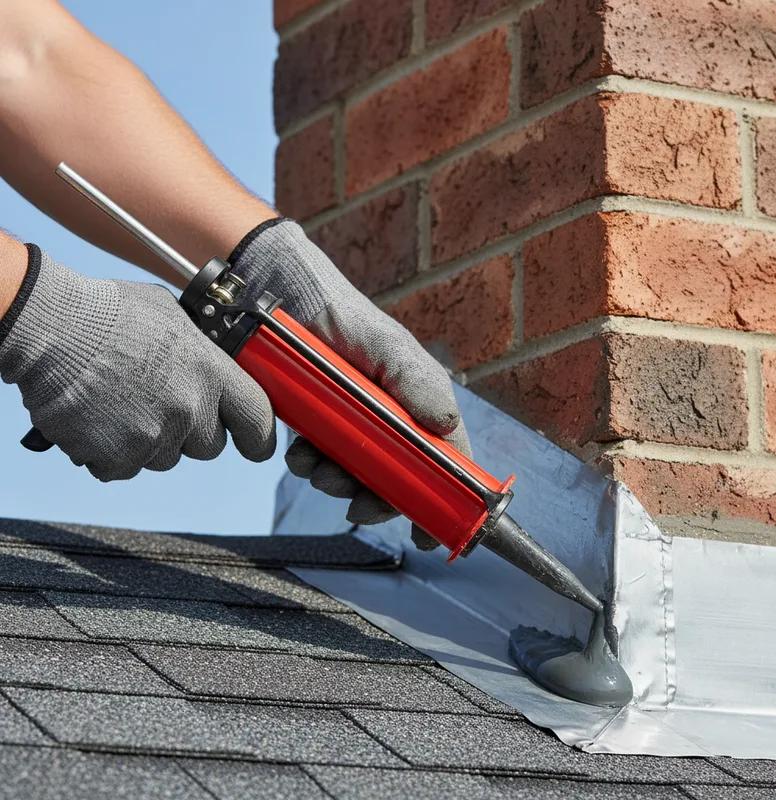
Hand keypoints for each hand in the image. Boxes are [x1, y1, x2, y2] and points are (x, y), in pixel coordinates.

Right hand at [0, 246, 274, 480]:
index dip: (258, 437)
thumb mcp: (174, 318)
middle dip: (190, 433)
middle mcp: (190, 408)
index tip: (255, 445)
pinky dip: (110, 452)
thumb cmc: (110, 312)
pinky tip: (97, 418)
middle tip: (160, 405)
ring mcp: (154, 435)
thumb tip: (214, 367)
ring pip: (164, 458)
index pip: (258, 419)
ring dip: (147, 440)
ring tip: (120, 402)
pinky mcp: (117, 457)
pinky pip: (124, 468)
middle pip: (209, 447)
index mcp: (211, 371)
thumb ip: (202, 353)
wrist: (50, 326)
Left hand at [230, 219, 471, 549]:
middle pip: (396, 478)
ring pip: (355, 476)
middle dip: (375, 497)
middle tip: (353, 502)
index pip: (442, 456)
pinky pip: (318, 462)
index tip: (426, 530)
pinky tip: (298, 450)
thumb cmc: (335, 310)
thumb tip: (446, 426)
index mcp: (414, 400)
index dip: (440, 496)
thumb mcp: (384, 342)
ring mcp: (350, 422)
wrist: (270, 295)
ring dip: (337, 483)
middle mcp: (387, 416)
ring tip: (314, 464)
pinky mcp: (316, 423)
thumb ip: (416, 380)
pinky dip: (309, 466)